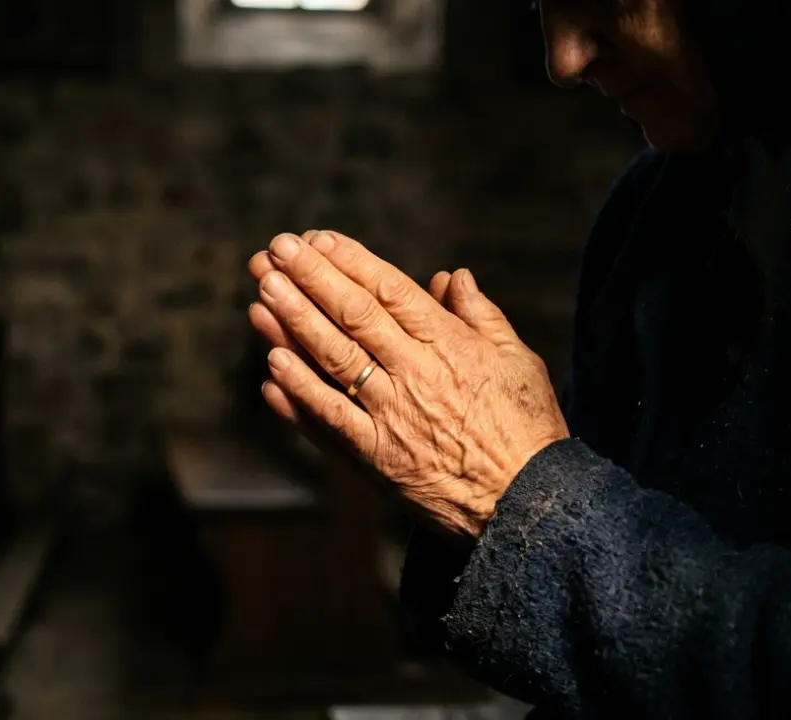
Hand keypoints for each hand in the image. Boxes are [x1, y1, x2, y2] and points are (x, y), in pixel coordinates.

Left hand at [246, 230, 569, 539]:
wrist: (526, 505)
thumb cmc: (528, 430)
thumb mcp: (519, 361)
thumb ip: (482, 316)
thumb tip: (453, 276)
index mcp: (451, 346)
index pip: (391, 291)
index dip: (351, 261)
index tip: (319, 239)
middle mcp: (417, 375)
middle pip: (354, 316)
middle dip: (311, 278)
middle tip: (275, 250)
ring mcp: (392, 417)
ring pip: (335, 360)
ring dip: (294, 323)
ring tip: (263, 293)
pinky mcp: (377, 459)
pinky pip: (331, 421)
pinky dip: (300, 394)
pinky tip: (272, 367)